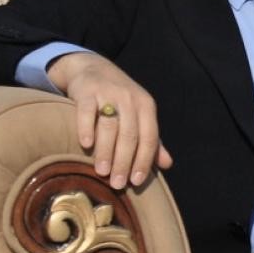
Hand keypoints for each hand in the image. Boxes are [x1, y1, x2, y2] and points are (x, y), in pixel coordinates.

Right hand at [46, 52, 171, 186]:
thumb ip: (152, 140)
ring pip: (109, 126)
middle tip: (117, 184)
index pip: (149, 138)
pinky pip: (87, 111)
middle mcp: (130, 99)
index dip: (144, 161)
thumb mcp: (140, 115)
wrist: (93, 69)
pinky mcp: (86, 91)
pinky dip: (86, 128)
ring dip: (106, 151)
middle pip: (130, 135)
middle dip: (124, 162)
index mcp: (146, 106)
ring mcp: (108, 93)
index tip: (137, 182)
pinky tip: (86, 145)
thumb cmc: (119, 99)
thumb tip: (167, 165)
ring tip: (102, 172)